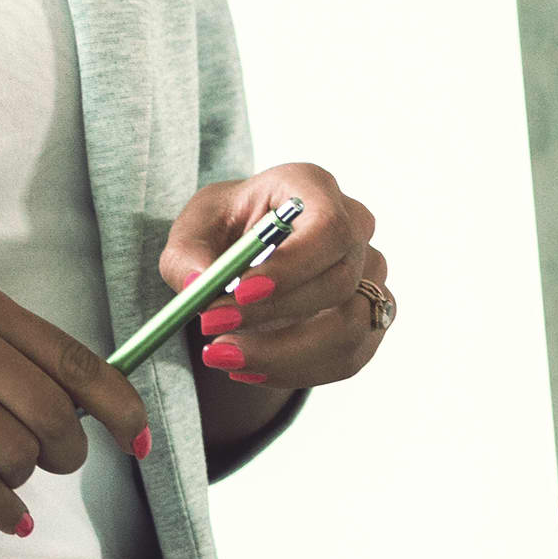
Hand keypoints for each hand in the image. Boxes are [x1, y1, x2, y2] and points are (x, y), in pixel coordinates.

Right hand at [0, 276, 148, 533]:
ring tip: (8, 476)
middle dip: (69, 452)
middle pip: (55, 413)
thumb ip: (2, 343)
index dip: (120, 407)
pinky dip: (2, 507)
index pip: (78, 359)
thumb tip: (73, 399)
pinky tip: (10, 517)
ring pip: (17, 450)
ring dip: (25, 477)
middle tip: (56, 463)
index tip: (140, 438)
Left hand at [159, 161, 389, 390]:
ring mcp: (369, 273)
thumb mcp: (193, 230)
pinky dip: (296, 371)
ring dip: (284, 354)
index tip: (240, 294)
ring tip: (223, 355)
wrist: (246, 256)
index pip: (327, 227)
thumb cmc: (225, 231)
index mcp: (312, 187)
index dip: (292, 267)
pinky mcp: (369, 315)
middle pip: (338, 280)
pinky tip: (249, 368)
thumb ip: (188, 255)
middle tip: (212, 329)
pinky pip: (348, 357)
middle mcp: (354, 226)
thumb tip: (198, 283)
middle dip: (274, 315)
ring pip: (349, 327)